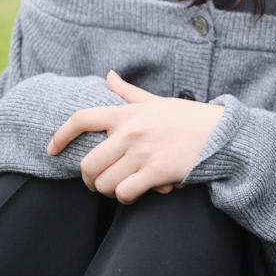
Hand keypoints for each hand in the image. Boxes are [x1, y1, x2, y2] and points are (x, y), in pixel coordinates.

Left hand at [47, 71, 223, 202]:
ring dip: (109, 191)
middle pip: (88, 163)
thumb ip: (129, 94)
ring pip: (104, 183)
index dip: (60, 135)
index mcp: (128, 113)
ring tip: (121, 187)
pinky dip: (126, 198)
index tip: (52, 149)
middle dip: (89, 179)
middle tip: (99, 182)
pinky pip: (125, 193)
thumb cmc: (190, 118)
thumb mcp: (158, 102)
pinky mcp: (157, 172)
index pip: (82, 119)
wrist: (223, 134)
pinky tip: (135, 194)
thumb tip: (109, 77)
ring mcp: (143, 152)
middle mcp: (131, 132)